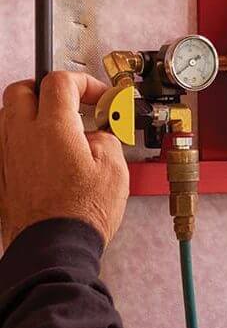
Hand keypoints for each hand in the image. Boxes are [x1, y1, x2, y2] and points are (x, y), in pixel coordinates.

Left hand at [0, 72, 128, 248]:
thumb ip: (106, 139)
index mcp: (52, 128)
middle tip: (72, 103)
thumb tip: (97, 135)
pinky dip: (23, 139)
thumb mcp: (115, 169)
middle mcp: (22, 136)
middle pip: (22, 89)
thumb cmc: (82, 213)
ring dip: (31, 112)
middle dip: (48, 88)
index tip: (99, 96)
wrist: (55, 246)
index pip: (60, 82)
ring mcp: (6, 155)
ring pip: (8, 114)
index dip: (84, 83)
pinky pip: (5, 143)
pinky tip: (43, 154)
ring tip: (57, 128)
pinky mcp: (1, 175)